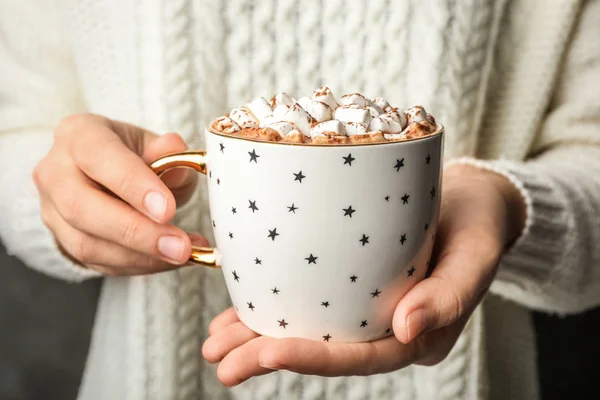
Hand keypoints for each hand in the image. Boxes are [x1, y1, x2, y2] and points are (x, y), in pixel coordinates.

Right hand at [33, 113, 205, 274]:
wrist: (107, 177)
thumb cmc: (134, 157)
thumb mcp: (154, 145)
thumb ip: (168, 152)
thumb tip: (175, 149)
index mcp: (79, 134)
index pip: (98, 156)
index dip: (132, 184)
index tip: (167, 210)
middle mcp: (55, 171)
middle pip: (82, 208)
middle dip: (136, 232)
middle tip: (179, 246)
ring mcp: (53, 210)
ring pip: (87, 244)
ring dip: (141, 256)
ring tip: (183, 254)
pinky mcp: (63, 242)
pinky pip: (98, 263)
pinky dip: (139, 265)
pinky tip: (168, 260)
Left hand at [202, 163, 525, 385]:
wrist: (472, 199)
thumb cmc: (478, 224)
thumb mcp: (477, 253)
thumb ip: (450, 295)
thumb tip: (408, 329)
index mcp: (418, 334)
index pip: (363, 356)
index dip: (314, 359)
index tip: (267, 352)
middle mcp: (386, 327)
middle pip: (326, 349)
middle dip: (270, 355)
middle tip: (221, 360)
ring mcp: (367, 307)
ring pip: (310, 328)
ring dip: (259, 337)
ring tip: (216, 342)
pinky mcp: (352, 283)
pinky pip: (310, 299)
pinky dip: (273, 306)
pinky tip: (238, 310)